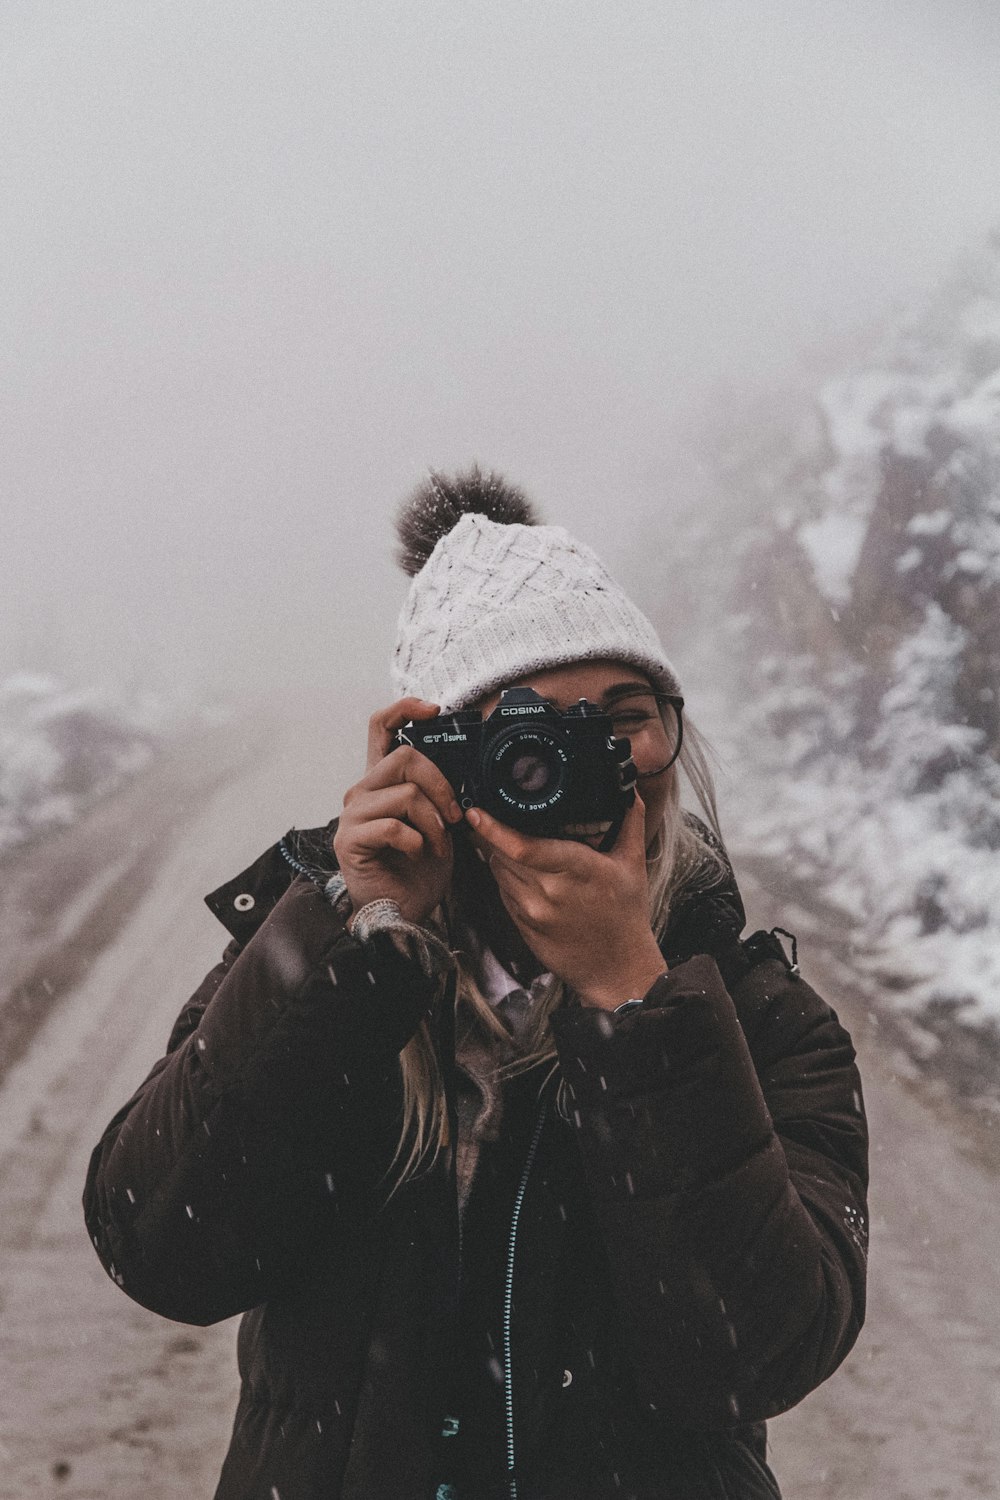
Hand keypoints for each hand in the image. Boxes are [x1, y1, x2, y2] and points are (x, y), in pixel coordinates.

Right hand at [333, 697, 463, 925]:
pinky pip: (394, 826)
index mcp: (382, 782)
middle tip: (454, 816)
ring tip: (438, 845)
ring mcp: (352, 815)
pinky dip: (417, 841)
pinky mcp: (350, 840)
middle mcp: (362, 792)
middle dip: (441, 785)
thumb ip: (438, 792)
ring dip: (434, 822)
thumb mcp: (437, 822)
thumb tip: (464, 768)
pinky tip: (418, 854)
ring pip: (406, 794)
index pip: (381, 728)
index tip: (433, 709)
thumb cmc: (418, 869)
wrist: (401, 913)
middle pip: (404, 757)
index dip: (404, 709)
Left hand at [466, 795, 666, 1008]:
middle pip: (502, 854)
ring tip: (510, 840)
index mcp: (577, 870)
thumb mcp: (633, 864)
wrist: (617, 969)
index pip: (524, 846)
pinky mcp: (522, 926)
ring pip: (498, 871)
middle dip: (493, 833)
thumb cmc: (626, 915)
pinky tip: (521, 871)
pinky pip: (503, 891)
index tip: (476, 811)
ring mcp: (533, 912)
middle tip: (491, 813)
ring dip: (498, 853)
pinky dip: (506, 876)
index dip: (494, 828)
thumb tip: (630, 788)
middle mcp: (550, 892)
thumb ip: (629, 821)